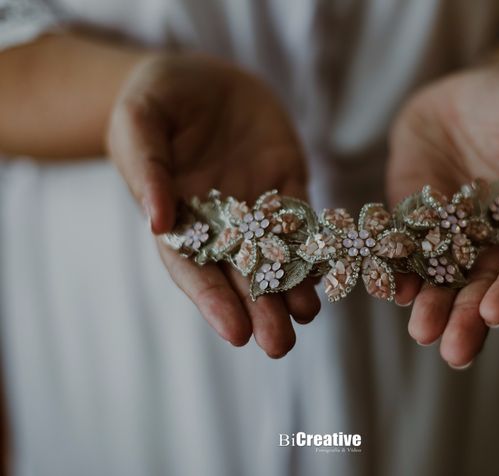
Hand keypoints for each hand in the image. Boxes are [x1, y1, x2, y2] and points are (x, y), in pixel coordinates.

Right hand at [107, 53, 319, 357]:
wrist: (203, 75)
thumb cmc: (158, 98)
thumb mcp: (139, 121)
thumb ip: (146, 168)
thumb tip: (156, 220)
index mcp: (179, 217)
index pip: (193, 267)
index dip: (212, 300)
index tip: (235, 332)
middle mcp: (221, 222)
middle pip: (239, 274)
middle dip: (259, 309)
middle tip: (279, 346)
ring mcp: (258, 206)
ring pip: (276, 255)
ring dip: (292, 288)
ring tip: (307, 316)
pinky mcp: (288, 184)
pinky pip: (304, 218)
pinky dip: (316, 244)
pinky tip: (329, 270)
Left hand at [387, 67, 498, 366]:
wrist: (463, 93)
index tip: (494, 312)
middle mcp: (493, 236)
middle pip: (485, 284)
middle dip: (469, 317)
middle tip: (454, 352)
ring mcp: (450, 232)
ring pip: (443, 278)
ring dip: (432, 307)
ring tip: (422, 332)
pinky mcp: (413, 221)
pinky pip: (405, 251)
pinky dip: (398, 270)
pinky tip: (389, 289)